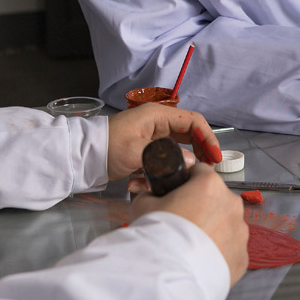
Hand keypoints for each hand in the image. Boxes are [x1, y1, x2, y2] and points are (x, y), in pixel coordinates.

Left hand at [106, 104, 223, 181]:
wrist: (83, 157)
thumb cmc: (108, 147)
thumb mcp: (136, 152)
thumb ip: (165, 157)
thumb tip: (191, 163)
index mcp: (158, 116)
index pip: (193, 121)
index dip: (208, 137)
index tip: (215, 156)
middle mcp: (158, 123)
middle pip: (190, 134)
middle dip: (201, 151)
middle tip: (208, 169)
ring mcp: (153, 137)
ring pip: (179, 148)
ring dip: (184, 163)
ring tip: (188, 178)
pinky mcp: (147, 151)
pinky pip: (165, 159)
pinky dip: (165, 170)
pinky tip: (155, 184)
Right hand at [130, 163, 248, 285]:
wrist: (169, 275)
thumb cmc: (159, 237)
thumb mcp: (144, 204)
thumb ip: (151, 193)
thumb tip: (151, 194)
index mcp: (210, 184)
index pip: (200, 172)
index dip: (186, 182)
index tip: (178, 194)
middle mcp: (231, 204)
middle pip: (216, 199)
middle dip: (202, 207)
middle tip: (182, 223)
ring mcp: (240, 231)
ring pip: (226, 224)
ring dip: (213, 230)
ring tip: (190, 245)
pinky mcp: (242, 256)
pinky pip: (230, 248)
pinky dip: (219, 252)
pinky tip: (200, 259)